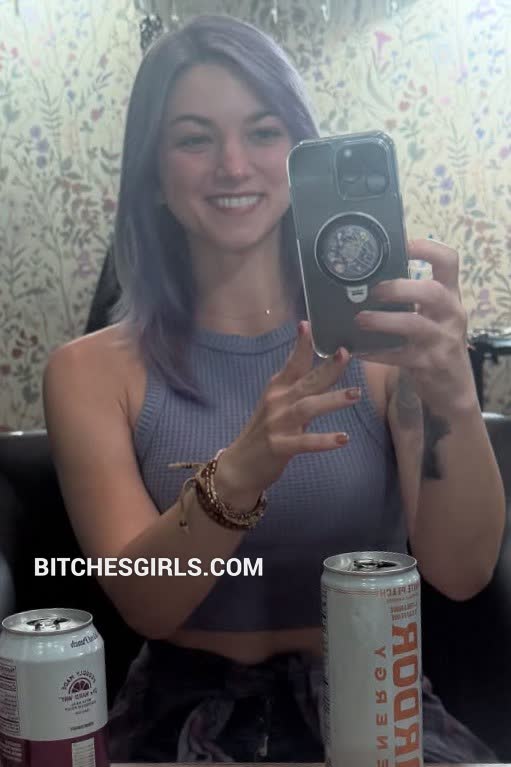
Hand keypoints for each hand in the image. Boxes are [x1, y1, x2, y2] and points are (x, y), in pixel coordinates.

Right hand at [216, 321, 358, 504]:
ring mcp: (277, 424)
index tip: (308, 325)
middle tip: (346, 354)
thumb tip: (326, 370)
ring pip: (308, 408)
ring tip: (355, 394)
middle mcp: (277, 402)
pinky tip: (343, 438)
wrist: (240, 465)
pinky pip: (305, 443)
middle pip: (306, 382)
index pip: (293, 363)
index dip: (301, 345)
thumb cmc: (265, 432)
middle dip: (327, 368)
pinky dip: (324, 440)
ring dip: (332, 400)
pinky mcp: (279, 447)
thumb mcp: (278, 405)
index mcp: (277, 389)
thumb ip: (298, 389)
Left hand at [353, 238, 477, 417]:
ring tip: (359, 319)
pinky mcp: (429, 364)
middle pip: (432, 291)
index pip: (449, 261)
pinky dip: (376, 352)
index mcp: (451, 296)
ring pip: (414, 324)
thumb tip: (371, 277)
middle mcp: (451, 315)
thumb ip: (413, 297)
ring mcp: (442, 340)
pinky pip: (399, 356)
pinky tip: (358, 350)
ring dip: (383, 320)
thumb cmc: (435, 343)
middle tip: (373, 291)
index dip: (427, 248)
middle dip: (399, 287)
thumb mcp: (434, 315)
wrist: (454, 387)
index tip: (402, 244)